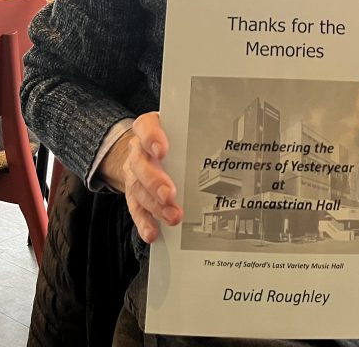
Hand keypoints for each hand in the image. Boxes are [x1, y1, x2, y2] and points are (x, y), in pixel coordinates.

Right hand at [100, 112, 183, 242]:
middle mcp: (138, 150)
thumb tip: (224, 148)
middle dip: (155, 181)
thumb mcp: (183, 132)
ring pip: (138, 189)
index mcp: (150, 128)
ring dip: (155, 206)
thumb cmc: (175, 140)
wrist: (148, 149)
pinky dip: (145, 222)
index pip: (146, 126)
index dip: (151, 138)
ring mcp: (134, 172)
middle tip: (169, 195)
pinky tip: (153, 232)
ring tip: (172, 217)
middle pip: (140, 163)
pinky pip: (136, 209)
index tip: (162, 151)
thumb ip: (196, 136)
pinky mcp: (133, 194)